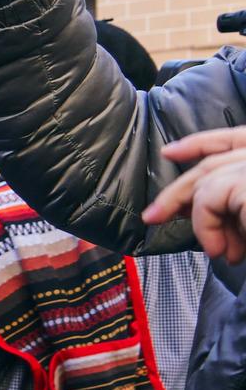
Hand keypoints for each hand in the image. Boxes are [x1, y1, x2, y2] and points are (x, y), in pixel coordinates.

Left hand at [143, 127, 245, 261]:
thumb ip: (234, 203)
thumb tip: (189, 207)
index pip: (238, 138)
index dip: (203, 143)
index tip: (171, 152)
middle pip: (217, 163)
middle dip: (180, 190)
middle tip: (153, 216)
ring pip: (210, 183)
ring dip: (204, 222)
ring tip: (218, 251)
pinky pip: (211, 197)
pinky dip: (206, 226)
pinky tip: (219, 250)